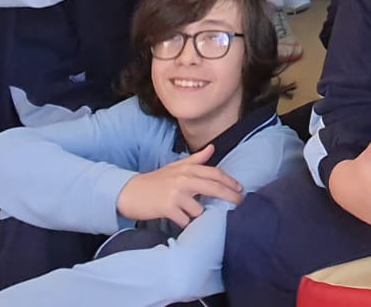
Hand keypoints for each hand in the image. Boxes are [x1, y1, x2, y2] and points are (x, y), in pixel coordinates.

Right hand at [115, 144, 243, 226]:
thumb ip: (196, 159)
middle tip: (240, 203)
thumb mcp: (176, 167)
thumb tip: (212, 148)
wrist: (130, 192)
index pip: (215, 173)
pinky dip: (184, 222)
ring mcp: (177, 194)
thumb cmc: (155, 181)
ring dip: (196, 215)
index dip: (230, 181)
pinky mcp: (168, 208)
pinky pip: (186, 220)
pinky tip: (177, 218)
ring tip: (185, 212)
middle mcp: (184, 179)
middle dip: (230, 196)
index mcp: (187, 169)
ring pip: (199, 210)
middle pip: (214, 188)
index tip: (240, 189)